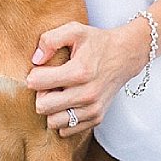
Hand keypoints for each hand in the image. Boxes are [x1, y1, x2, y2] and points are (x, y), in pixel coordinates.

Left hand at [25, 19, 149, 136]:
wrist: (126, 55)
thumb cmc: (97, 42)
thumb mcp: (75, 30)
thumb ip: (50, 40)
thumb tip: (36, 59)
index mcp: (79, 71)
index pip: (37, 83)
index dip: (34, 75)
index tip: (42, 70)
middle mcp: (87, 93)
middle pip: (42, 107)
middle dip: (41, 95)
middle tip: (50, 84)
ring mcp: (93, 108)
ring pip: (52, 122)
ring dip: (52, 109)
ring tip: (60, 94)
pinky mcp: (96, 118)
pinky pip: (66, 130)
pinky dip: (63, 118)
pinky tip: (69, 102)